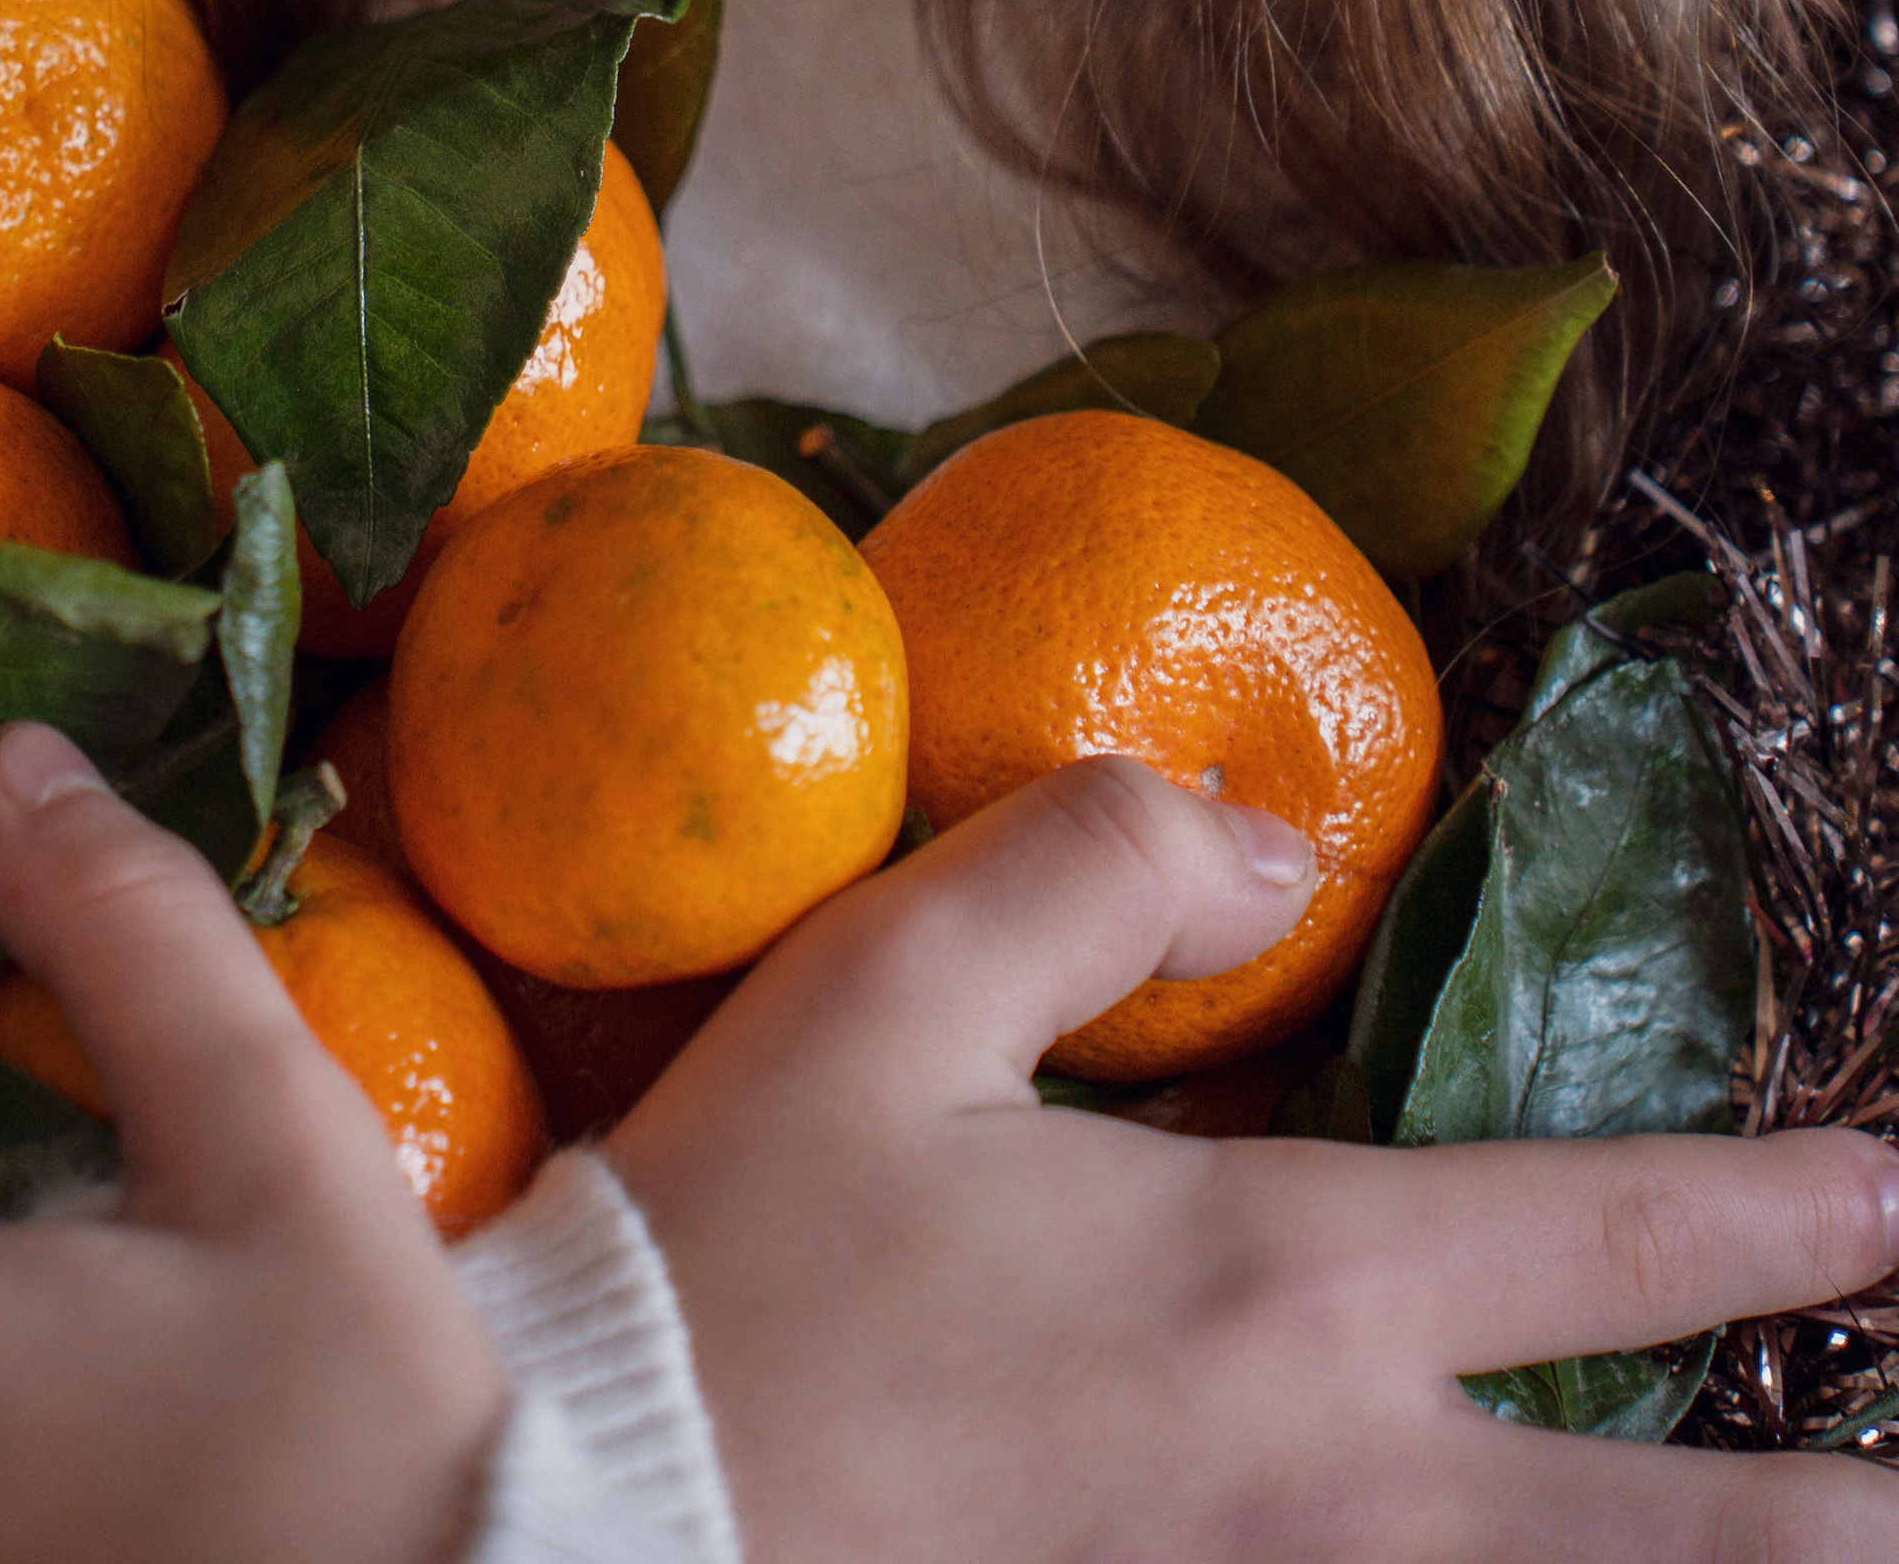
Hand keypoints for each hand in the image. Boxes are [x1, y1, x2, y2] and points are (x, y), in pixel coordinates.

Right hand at [609, 755, 1898, 1563]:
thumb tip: (1263, 846)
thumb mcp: (883, 989)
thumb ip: (1089, 862)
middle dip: (1844, 1521)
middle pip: (1674, 1540)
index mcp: (1280, 1284)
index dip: (1796, 1211)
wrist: (569, 1534)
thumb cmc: (738, 1258)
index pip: (1608, 1233)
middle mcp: (1328, 1490)